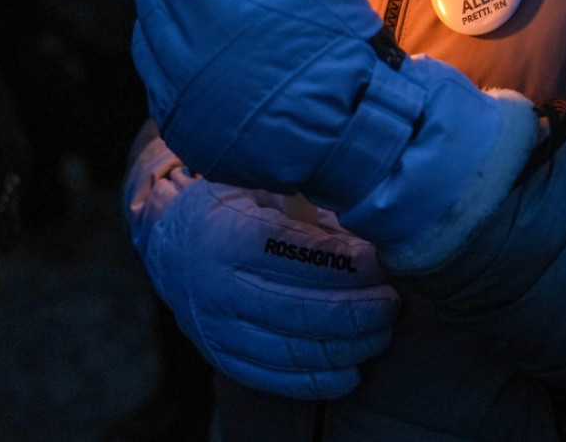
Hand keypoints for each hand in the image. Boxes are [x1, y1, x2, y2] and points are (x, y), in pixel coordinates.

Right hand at [124, 127, 400, 399]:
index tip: (382, 262)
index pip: (296, 255)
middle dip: (357, 310)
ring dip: (347, 347)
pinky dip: (318, 381)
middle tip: (392, 301)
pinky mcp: (221, 357)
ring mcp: (216, 328)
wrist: (172, 245)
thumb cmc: (233, 206)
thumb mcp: (263, 185)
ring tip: (382, 330)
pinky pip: (274, 379)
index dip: (346, 263)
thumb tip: (372, 220)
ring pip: (292, 351)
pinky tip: (352, 369)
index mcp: (227, 234)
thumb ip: (310, 202)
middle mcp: (217, 287)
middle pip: (299, 310)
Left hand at [133, 0, 537, 264]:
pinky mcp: (182, 129)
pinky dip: (163, 57)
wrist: (352, 133)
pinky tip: (190, 51)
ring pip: (146, 35)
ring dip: (159, 10)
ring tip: (188, 1)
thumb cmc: (340, 45)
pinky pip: (154, 81)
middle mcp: (181, 49)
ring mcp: (178, 95)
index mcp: (211, 3)